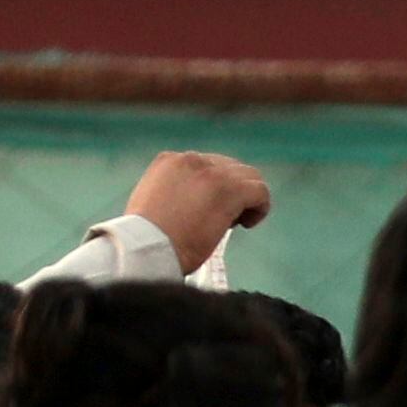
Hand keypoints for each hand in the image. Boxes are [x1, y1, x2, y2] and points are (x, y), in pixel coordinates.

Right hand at [120, 149, 272, 274]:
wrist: (146, 247)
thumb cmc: (148, 238)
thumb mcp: (155, 205)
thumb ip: (176, 194)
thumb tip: (198, 204)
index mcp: (169, 161)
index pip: (206, 166)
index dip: (214, 188)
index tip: (208, 211)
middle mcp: (191, 160)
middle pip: (229, 167)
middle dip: (232, 191)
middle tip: (224, 219)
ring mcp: (211, 172)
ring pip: (248, 176)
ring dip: (247, 198)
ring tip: (236, 222)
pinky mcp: (229, 190)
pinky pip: (260, 191)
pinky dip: (260, 208)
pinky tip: (247, 224)